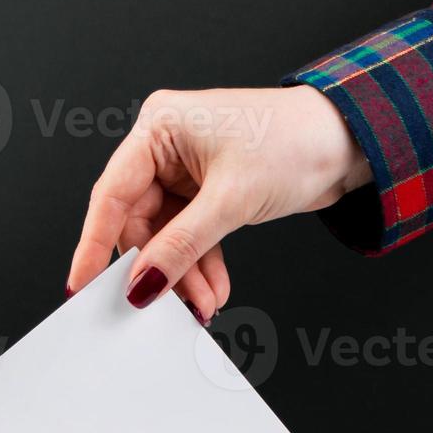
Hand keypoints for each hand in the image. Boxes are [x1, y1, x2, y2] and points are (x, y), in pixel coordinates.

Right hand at [65, 86, 371, 322]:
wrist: (351, 140)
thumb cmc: (297, 141)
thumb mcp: (232, 200)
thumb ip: (181, 246)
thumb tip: (143, 283)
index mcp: (160, 126)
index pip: (112, 193)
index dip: (94, 244)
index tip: (81, 285)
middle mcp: (166, 145)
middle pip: (139, 221)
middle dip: (158, 268)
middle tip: (164, 306)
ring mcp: (186, 169)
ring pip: (166, 235)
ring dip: (183, 274)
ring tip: (202, 304)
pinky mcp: (208, 190)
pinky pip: (191, 236)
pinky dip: (200, 265)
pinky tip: (212, 289)